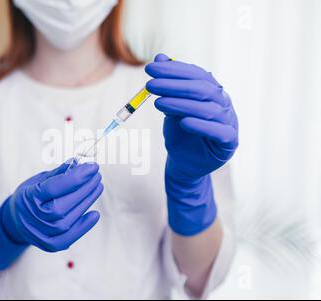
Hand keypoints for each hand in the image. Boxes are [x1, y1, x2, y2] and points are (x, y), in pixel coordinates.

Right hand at [0, 162, 102, 270]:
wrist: (16, 220)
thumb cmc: (31, 196)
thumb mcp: (39, 180)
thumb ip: (58, 174)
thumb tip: (79, 163)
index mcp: (28, 197)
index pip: (53, 188)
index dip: (75, 177)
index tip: (92, 167)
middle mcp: (32, 217)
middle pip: (61, 206)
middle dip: (84, 189)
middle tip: (97, 176)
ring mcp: (39, 233)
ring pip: (67, 221)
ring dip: (86, 203)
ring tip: (97, 187)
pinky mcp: (49, 245)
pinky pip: (68, 237)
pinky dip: (83, 226)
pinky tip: (95, 214)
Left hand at [145, 54, 237, 235]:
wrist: (184, 163)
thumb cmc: (179, 133)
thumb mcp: (170, 108)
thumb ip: (168, 85)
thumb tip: (160, 57)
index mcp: (212, 91)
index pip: (197, 75)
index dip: (174, 70)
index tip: (150, 68)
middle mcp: (223, 103)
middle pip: (203, 89)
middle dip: (174, 85)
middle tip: (150, 85)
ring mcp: (229, 122)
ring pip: (209, 109)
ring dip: (181, 104)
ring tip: (158, 103)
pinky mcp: (229, 142)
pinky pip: (218, 131)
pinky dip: (201, 126)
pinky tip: (183, 122)